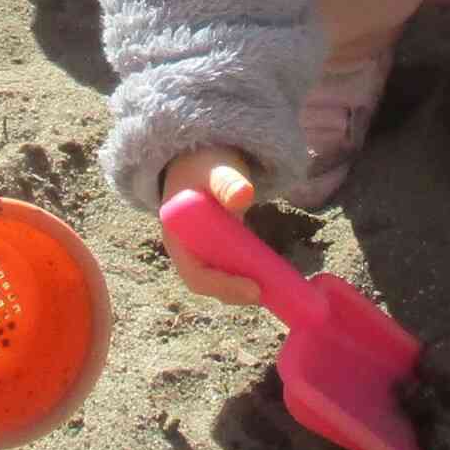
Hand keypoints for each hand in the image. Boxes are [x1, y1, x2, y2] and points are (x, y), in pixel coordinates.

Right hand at [158, 146, 263, 306]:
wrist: (198, 157)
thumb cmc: (204, 165)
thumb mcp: (216, 171)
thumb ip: (227, 183)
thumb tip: (243, 195)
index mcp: (177, 236)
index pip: (195, 274)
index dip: (223, 286)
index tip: (254, 289)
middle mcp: (185, 249)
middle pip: (207, 283)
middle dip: (235, 292)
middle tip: (268, 292)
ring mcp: (199, 250)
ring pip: (218, 279)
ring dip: (242, 287)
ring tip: (272, 285)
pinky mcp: (213, 249)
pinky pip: (227, 269)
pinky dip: (245, 274)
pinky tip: (267, 274)